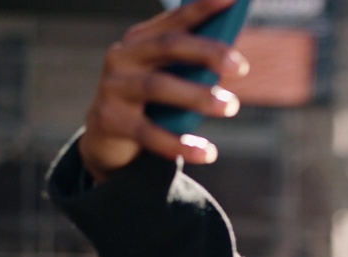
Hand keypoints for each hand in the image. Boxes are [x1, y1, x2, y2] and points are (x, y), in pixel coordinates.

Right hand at [80, 0, 248, 182]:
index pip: (176, 20)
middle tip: (241, 67)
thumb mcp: (169, 78)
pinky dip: (181, 144)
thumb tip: (234, 58)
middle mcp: (123, 57)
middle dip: (207, 52)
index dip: (203, 7)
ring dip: (198, 96)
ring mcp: (114, 88)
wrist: (107, 139)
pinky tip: (208, 152)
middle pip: (168, 46)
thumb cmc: (151, 102)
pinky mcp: (110, 121)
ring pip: (158, 87)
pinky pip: (150, 133)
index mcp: (141, 40)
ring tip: (231, 106)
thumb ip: (192, 65)